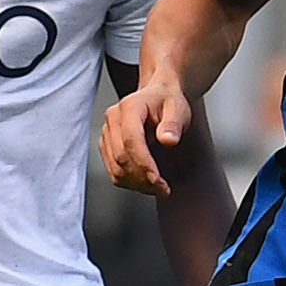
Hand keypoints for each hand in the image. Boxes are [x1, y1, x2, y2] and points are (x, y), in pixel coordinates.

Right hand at [101, 78, 192, 196]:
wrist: (157, 97)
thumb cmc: (167, 102)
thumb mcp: (178, 109)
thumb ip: (174, 124)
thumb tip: (168, 139)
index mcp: (130, 107)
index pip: (131, 140)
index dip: (143, 163)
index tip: (157, 179)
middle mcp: (113, 119)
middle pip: (121, 157)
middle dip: (142, 178)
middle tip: (163, 188)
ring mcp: (107, 133)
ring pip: (115, 168)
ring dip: (136, 184)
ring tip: (158, 188)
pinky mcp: (107, 146)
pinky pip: (113, 170)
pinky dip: (129, 182)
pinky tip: (146, 184)